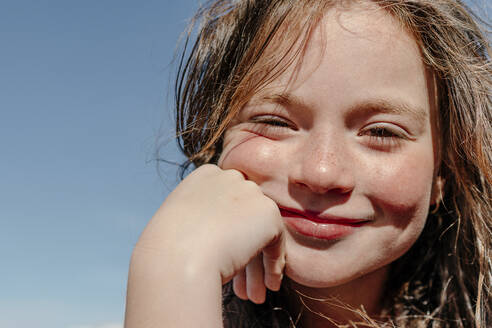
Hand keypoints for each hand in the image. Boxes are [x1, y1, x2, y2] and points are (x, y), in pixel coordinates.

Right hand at [133, 164, 284, 301]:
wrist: (177, 258)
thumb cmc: (168, 250)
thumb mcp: (178, 224)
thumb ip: (198, 219)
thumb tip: (210, 236)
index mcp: (204, 176)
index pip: (226, 201)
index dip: (228, 231)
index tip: (223, 255)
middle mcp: (229, 177)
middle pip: (245, 215)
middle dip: (244, 247)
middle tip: (241, 279)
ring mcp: (250, 192)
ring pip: (261, 230)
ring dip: (258, 263)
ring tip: (254, 292)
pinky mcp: (268, 212)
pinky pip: (277, 242)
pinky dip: (273, 265)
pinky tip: (267, 285)